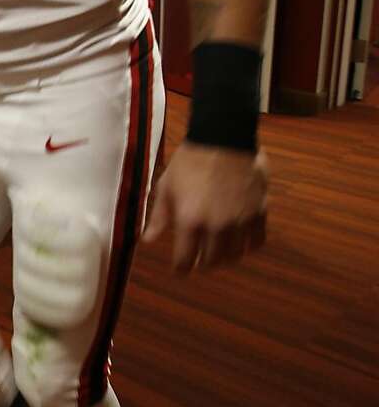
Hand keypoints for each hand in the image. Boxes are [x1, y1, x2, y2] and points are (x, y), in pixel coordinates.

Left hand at [143, 142, 267, 272]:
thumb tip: (148, 241)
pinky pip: (257, 241)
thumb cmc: (190, 160)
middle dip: (202, 263)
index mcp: (189, 221)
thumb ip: (158, 216)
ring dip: (225, 258)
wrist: (224, 137)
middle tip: (199, 259)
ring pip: (235, 255)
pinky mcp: (259, 212)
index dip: (180, 269)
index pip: (184, 260)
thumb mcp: (166, 186)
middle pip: (211, 261)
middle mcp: (216, 227)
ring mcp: (240, 221)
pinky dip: (249, 246)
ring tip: (220, 253)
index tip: (179, 270)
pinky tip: (242, 242)